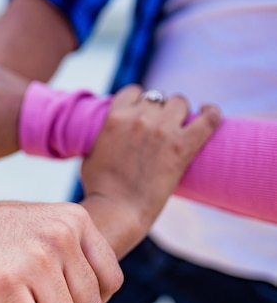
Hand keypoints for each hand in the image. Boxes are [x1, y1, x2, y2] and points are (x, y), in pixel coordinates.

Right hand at [80, 85, 220, 257]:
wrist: (116, 209)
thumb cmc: (100, 188)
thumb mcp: (91, 153)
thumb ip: (103, 136)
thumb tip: (108, 134)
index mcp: (115, 117)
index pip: (133, 92)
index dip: (139, 101)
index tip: (142, 111)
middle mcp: (140, 118)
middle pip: (157, 97)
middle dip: (158, 108)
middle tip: (160, 125)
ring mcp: (163, 130)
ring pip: (179, 102)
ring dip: (179, 111)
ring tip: (179, 124)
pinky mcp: (183, 146)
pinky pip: (208, 119)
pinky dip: (211, 112)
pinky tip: (208, 112)